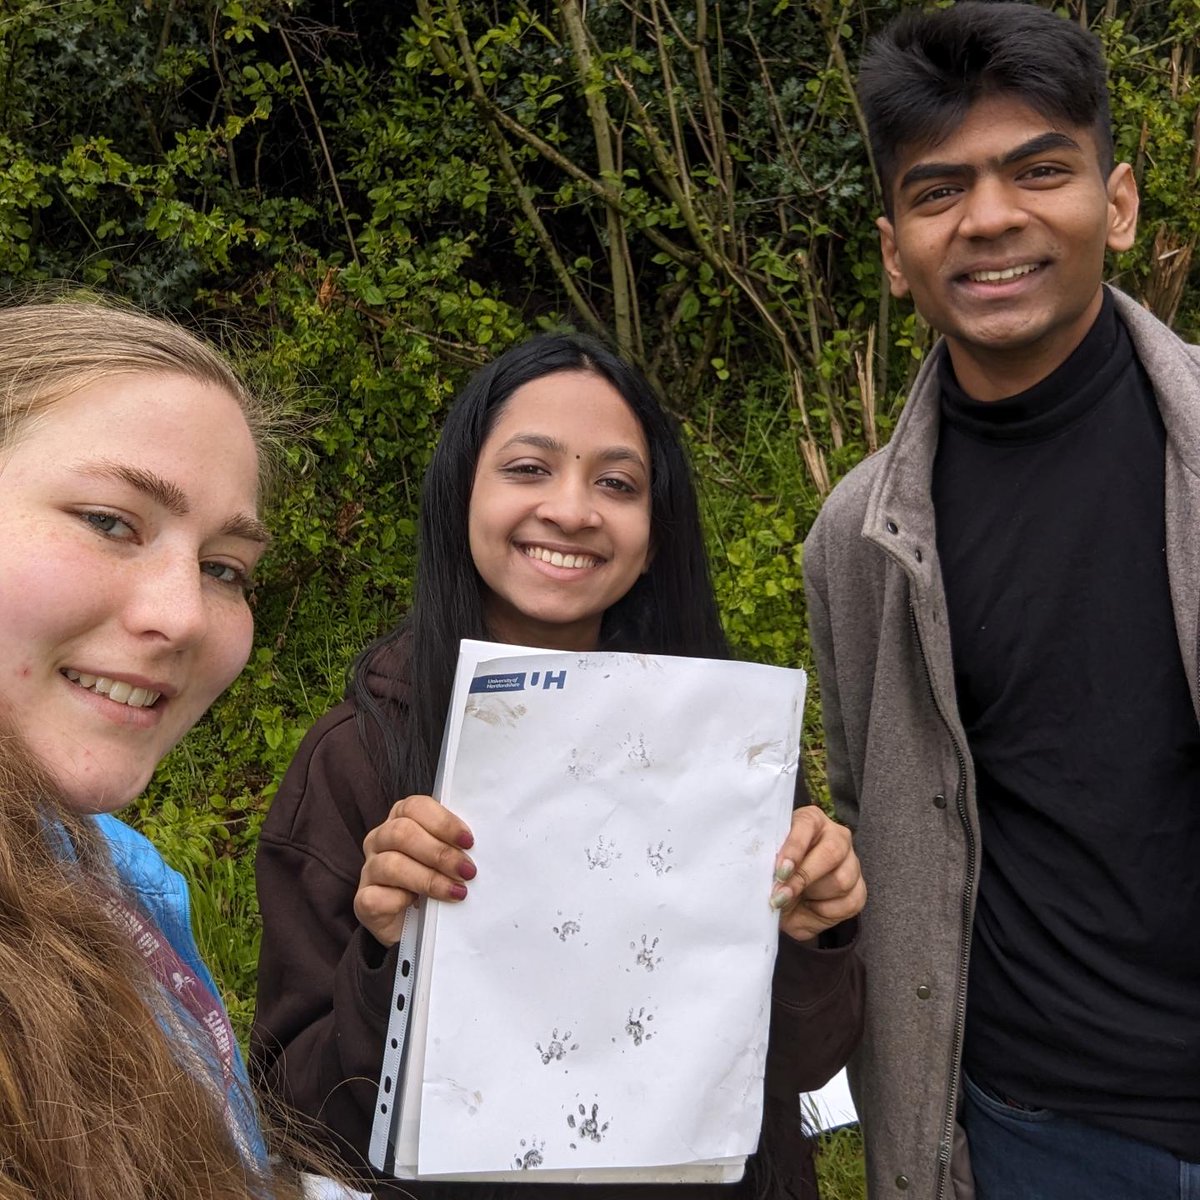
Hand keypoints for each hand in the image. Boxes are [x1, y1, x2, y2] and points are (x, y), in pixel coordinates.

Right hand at [353, 794, 476, 947]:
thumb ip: (456, 845)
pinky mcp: (364, 901)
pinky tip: (420, 908)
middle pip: (402, 833)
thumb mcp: (448, 858)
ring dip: (429, 879)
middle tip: (467, 871)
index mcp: (401, 819)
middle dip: (440, 852)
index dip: (443, 822)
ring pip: (391, 864)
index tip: (468, 841)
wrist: (418, 929)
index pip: (415, 806)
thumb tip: (477, 847)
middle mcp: (380, 839)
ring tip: (457, 892)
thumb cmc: (437, 882)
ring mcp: (369, 869)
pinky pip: (377, 897)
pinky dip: (402, 901)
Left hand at [769, 806, 864, 942]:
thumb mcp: (768, 868)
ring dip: (814, 895)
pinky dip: (827, 911)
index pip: (807, 825)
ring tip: (796, 898)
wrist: (787, 903)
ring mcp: (852, 861)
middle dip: (804, 877)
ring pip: (842, 879)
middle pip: (831, 853)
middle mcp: (836, 835)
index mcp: (810, 820)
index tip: (780, 871)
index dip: (794, 849)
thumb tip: (775, 880)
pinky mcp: (860, 888)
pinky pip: (850, 901)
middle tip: (782, 894)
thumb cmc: (775, 876)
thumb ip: (770, 867)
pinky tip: (811, 906)